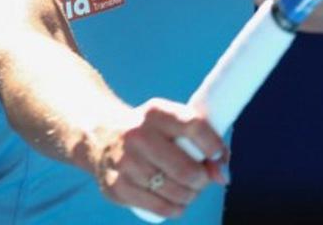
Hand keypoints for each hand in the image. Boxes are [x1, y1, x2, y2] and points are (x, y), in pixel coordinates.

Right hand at [92, 98, 228, 218]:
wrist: (99, 134)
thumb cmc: (148, 130)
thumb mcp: (169, 121)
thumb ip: (201, 139)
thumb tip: (223, 174)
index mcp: (155, 112)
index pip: (194, 127)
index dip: (214, 146)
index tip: (219, 157)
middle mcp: (137, 136)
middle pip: (186, 170)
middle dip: (202, 179)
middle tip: (202, 178)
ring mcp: (124, 164)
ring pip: (175, 192)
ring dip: (190, 195)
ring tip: (188, 188)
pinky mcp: (116, 188)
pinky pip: (159, 208)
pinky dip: (175, 208)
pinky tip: (175, 200)